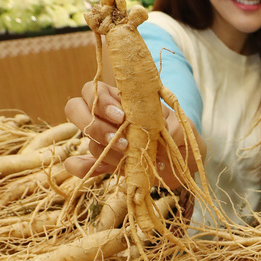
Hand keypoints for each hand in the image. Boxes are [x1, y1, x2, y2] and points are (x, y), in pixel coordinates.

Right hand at [64, 81, 204, 189]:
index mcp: (123, 101)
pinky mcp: (104, 163)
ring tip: (127, 154)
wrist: (181, 164)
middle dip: (94, 125)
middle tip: (121, 140)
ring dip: (103, 148)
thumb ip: (175, 127)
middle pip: (76, 109)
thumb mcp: (184, 129)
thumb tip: (162, 129)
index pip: (95, 90)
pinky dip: (82, 168)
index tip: (122, 117)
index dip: (101, 101)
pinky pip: (79, 164)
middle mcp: (107, 119)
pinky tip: (98, 170)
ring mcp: (103, 141)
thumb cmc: (179, 139)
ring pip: (87, 139)